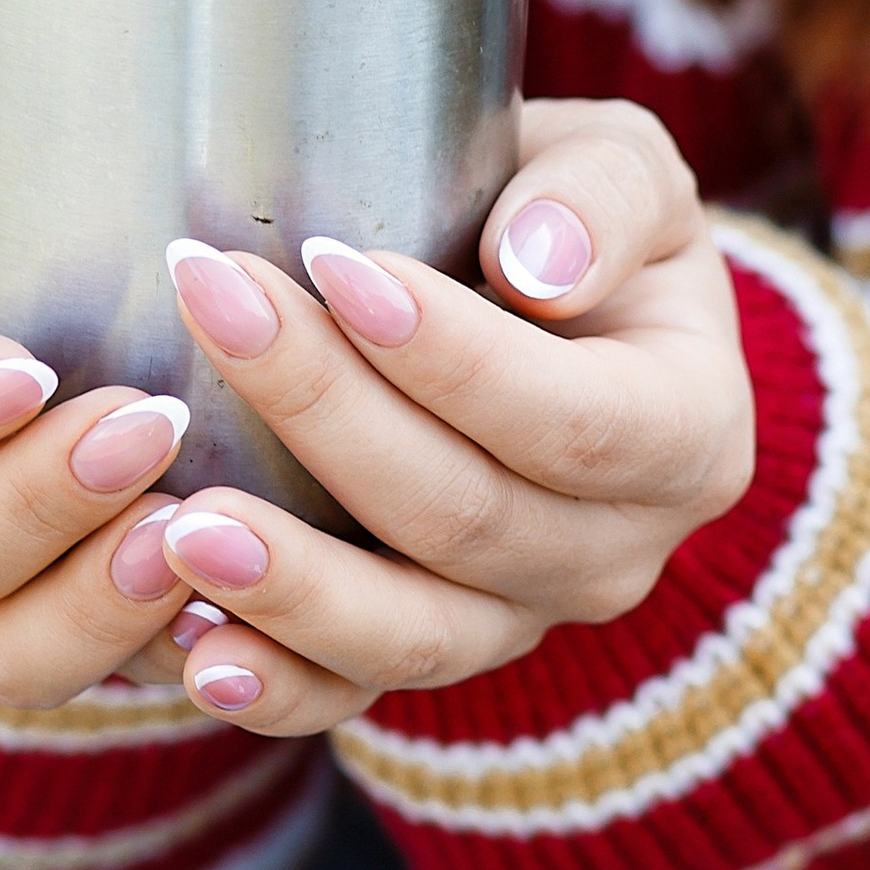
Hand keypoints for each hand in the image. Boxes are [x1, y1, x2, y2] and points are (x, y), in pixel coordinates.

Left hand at [141, 100, 754, 734]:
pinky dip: (270, 682)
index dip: (454, 357)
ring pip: (411, 635)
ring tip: (181, 521)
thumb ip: (602, 197)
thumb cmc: (577, 226)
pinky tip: (189, 644)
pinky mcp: (429, 654)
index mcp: (688, 436)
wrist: (551, 317)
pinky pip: (350, 697)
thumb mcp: (624, 172)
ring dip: (291, 584)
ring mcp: (521, 621)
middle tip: (214, 307)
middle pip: (467, 518)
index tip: (332, 263)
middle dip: (327, 413)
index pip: (576, 422)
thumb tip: (538, 263)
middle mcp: (615, 554)